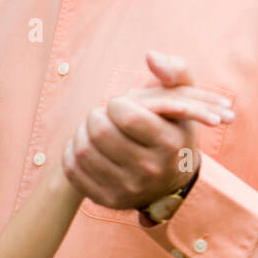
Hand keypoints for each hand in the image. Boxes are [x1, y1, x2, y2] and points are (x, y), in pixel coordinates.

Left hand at [63, 51, 233, 210]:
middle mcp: (149, 171)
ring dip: (82, 133)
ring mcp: (127, 190)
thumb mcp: (185, 99)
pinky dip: (72, 152)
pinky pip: (72, 170)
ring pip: (82, 150)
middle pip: (99, 132)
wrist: (172, 181)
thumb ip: (176, 70)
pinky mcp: (107, 201)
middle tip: (105, 118)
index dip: (117, 104)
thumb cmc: (173, 130)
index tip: (122, 107)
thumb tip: (151, 56)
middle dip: (97, 116)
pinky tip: (87, 147)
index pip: (125, 114)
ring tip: (95, 131)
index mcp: (169, 144)